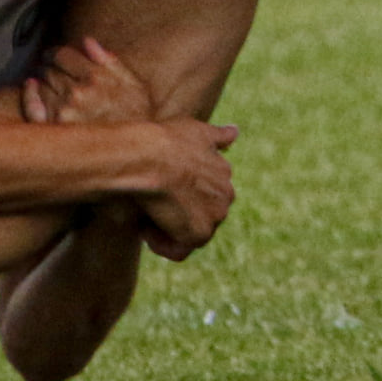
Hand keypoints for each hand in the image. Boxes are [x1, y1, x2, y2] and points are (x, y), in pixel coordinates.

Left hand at [24, 37, 153, 124]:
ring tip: (50, 86)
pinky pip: (32, 106)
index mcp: (95, 77)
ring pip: (40, 85)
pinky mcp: (54, 131)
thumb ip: (109, 61)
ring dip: (43, 82)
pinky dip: (29, 94)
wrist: (139, 151)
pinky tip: (31, 87)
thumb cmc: (138, 116)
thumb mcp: (133, 83)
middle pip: (48, 69)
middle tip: (53, 72)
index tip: (53, 56)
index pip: (61, 54)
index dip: (55, 54)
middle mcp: (77, 93)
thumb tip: (86, 41)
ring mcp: (63, 112)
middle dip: (50, 68)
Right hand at [129, 116, 236, 260]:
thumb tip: (235, 132)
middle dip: (175, 213)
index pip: (205, 192)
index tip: (159, 186)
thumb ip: (217, 136)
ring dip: (165, 228)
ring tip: (146, 213)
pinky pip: (177, 250)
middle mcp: (226, 195)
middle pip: (198, 214)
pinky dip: (160, 244)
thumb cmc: (163, 141)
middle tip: (151, 202)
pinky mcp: (198, 234)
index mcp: (224, 172)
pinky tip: (146, 230)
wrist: (147, 157)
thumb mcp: (195, 130)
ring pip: (187, 232)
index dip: (179, 193)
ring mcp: (215, 216)